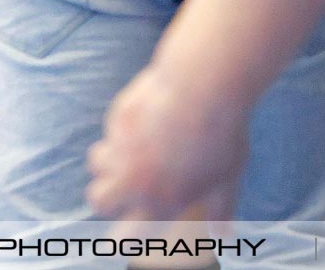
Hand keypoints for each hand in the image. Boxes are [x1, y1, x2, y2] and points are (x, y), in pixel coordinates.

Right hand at [87, 63, 246, 221]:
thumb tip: (222, 235)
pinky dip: (121, 128)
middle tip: (122, 184)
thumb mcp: (227, 177)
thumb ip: (219, 209)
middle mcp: (134, 180)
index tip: (121, 235)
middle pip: (99, 199)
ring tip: (128, 149)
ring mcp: (122, 148)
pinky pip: (112, 128)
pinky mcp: (118, 118)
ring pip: (96, 163)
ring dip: (108, 159)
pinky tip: (144, 115)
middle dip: (106, 195)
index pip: (128, 234)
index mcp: (161, 201)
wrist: (204, 87)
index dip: (122, 237)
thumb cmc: (222, 134)